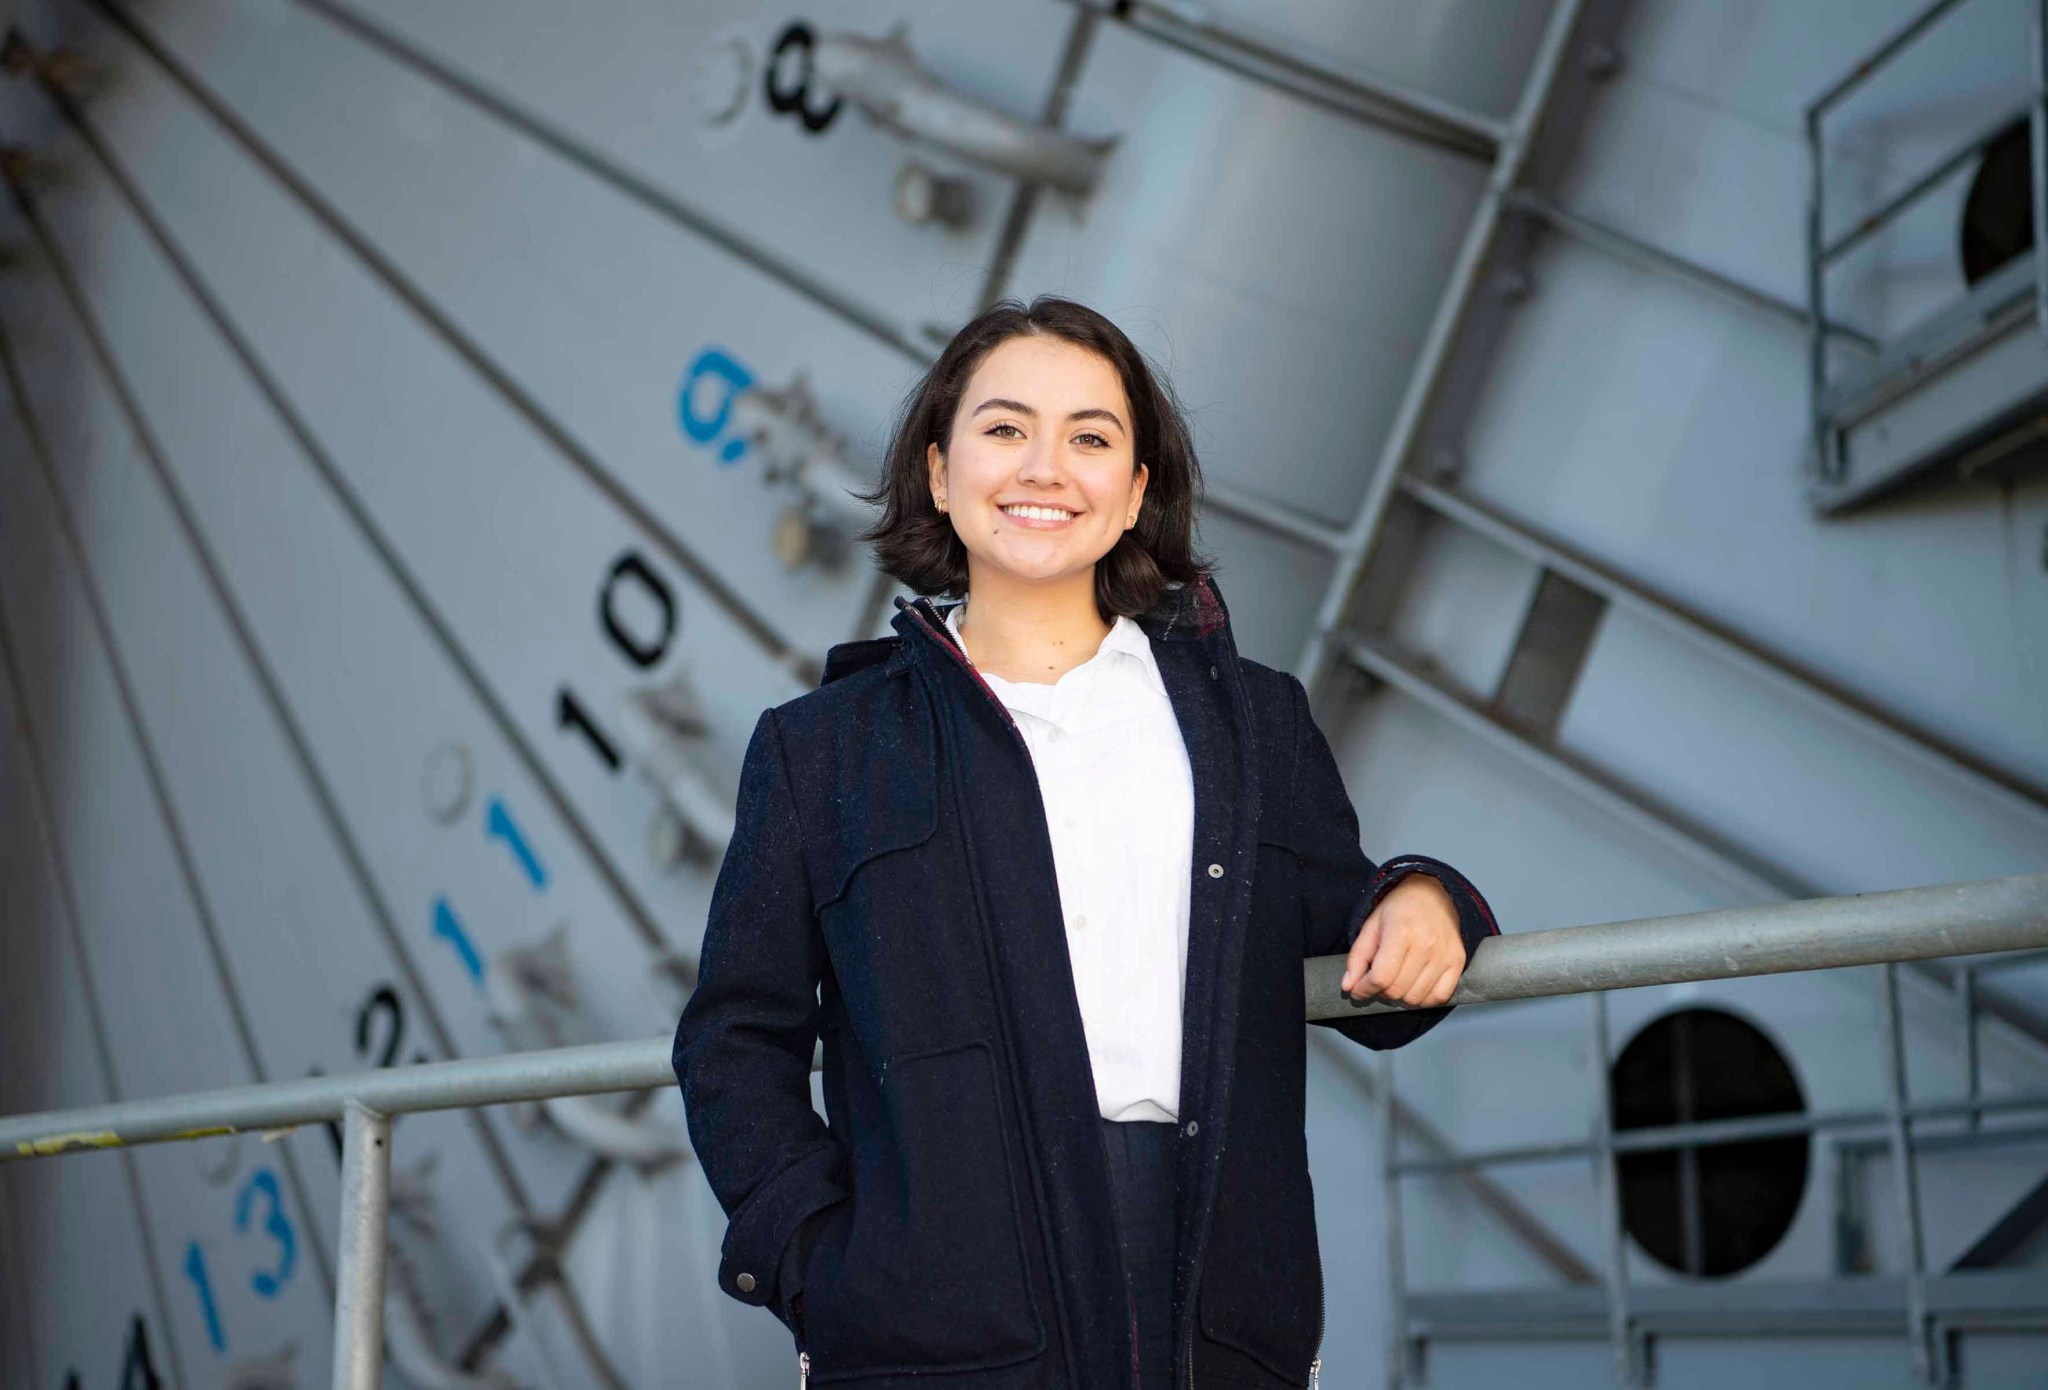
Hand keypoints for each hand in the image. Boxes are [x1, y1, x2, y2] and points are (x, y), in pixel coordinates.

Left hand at [1340, 874, 1463, 1006]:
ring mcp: (1444, 956)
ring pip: (1416, 998)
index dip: (1364, 988)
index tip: (1358, 989)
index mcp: (1401, 932)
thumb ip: (1357, 957)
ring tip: (1397, 979)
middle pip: (1397, 990)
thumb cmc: (1399, 909)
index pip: (1381, 977)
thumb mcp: (1371, 925)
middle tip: (1379, 979)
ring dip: (1401, 996)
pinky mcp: (1458, 962)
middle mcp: (1426, 945)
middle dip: (1381, 991)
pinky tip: (1416, 986)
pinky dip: (1424, 999)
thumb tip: (1349, 987)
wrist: (1433, 894)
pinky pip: (1439, 997)